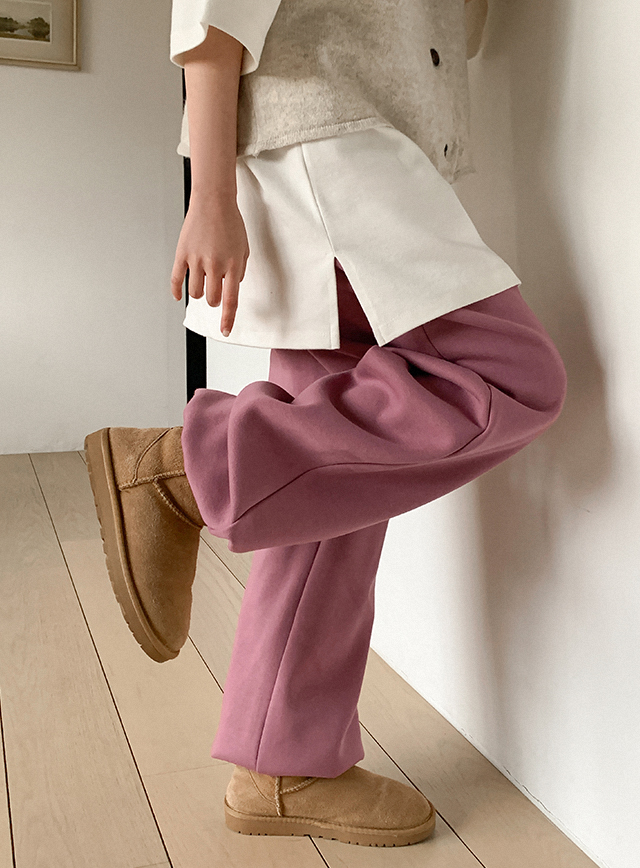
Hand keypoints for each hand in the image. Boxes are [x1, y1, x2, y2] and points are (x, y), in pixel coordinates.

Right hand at [170, 195, 248, 336]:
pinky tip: (179, 296)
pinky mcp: (182, 253)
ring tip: (203, 279)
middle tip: (215, 288)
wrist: (214, 200)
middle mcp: (214, 265)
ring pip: (195, 292)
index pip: (230, 300)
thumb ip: (239, 272)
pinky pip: (177, 279)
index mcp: (233, 265)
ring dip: (200, 292)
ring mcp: (196, 259)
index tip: (225, 331)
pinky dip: (177, 291)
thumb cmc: (231, 224)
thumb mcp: (244, 249)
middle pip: (211, 300)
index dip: (228, 319)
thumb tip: (229, 290)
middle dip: (214, 299)